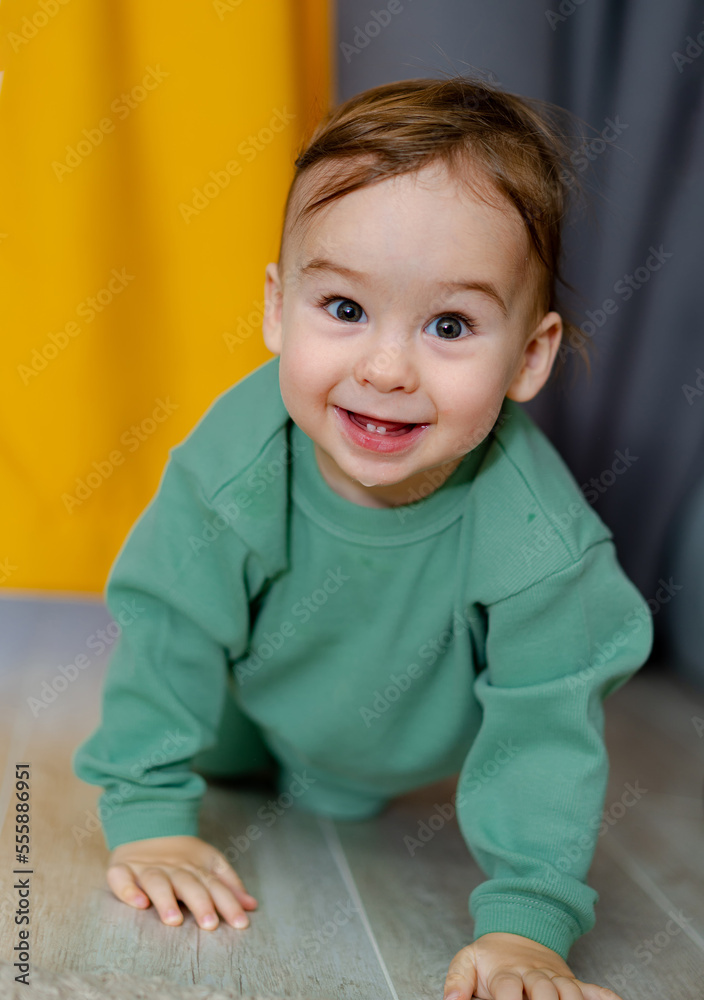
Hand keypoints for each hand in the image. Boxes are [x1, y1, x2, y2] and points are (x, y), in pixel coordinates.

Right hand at [106, 834, 257, 929]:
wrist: (146, 825)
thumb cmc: (182, 856)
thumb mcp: (209, 863)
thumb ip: (229, 885)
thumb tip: (252, 905)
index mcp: (194, 868)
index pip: (214, 885)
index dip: (228, 903)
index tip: (241, 923)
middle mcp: (172, 868)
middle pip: (188, 884)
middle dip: (200, 903)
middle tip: (210, 924)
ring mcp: (146, 868)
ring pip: (156, 882)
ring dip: (165, 899)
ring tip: (174, 920)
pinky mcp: (122, 869)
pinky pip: (121, 878)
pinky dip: (128, 890)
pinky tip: (138, 903)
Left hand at [443, 932, 622, 999]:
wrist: (517, 933)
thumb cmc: (490, 959)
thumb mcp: (467, 961)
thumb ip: (457, 981)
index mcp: (505, 971)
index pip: (508, 988)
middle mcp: (533, 974)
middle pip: (544, 989)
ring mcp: (555, 977)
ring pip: (569, 990)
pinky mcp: (572, 981)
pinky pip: (593, 990)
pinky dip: (606, 997)